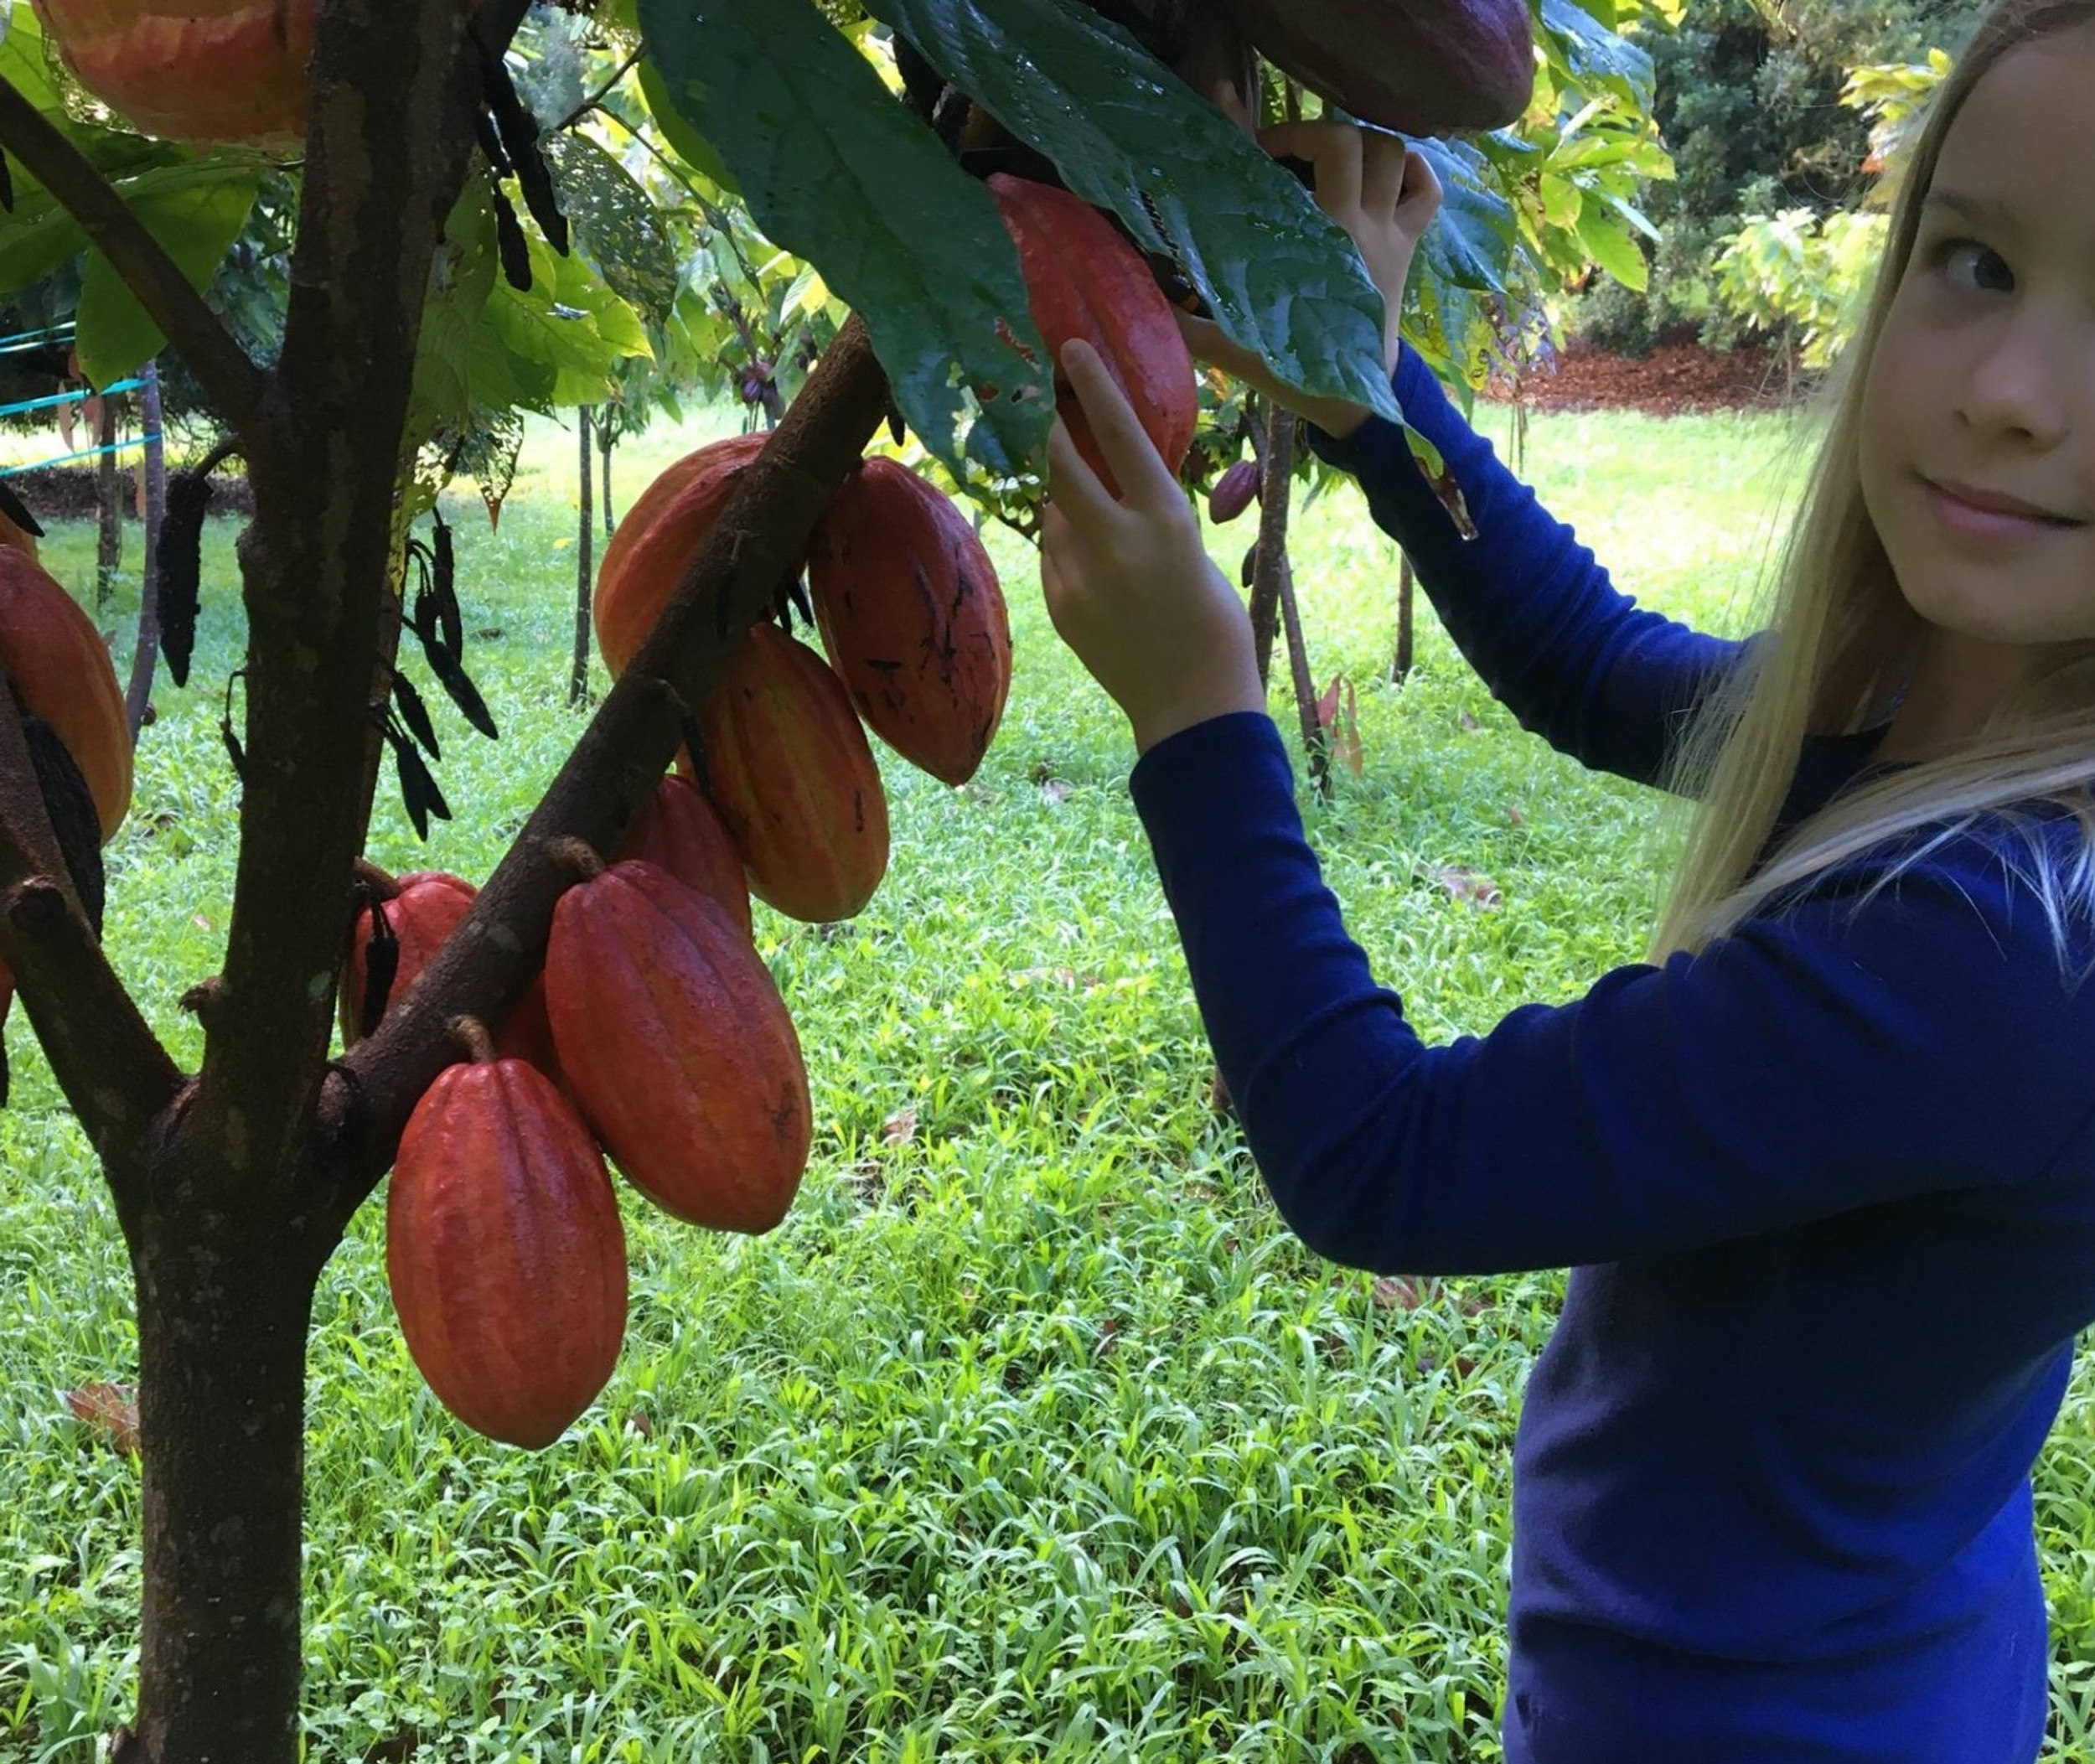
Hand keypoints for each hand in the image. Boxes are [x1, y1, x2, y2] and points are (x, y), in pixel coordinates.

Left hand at [1040, 339, 1265, 754]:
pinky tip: (1099, 576)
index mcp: (1164, 519)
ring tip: (1102, 532)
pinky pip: (1052, 557)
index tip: (1069, 349)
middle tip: (1054, 420)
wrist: (1192, 705)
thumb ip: (1145, 513)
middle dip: (1054, 438)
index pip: (1117, 434)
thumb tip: (1099, 483)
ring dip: (1066, 505)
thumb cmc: (1212, 623)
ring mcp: (1079, 576)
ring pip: (1053, 513)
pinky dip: (1066, 550)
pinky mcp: (1059, 605)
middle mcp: (1114, 541)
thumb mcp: (1191, 549)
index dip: (1092, 385)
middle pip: (1060, 466)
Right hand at [1179, 106, 1442, 439]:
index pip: (1316, 154)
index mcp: (1324, 238)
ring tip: (1323, 161)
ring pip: (1392, 153)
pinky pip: (1427, 189)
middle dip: (1313, 133)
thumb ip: (1188, 316)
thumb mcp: (1232, 343)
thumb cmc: (1292, 369)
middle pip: (1352, 140)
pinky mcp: (1409, 245)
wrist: (1355, 398)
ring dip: (1358, 143)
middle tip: (1283, 155)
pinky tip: (1381, 173)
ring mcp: (1392, 232)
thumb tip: (1139, 283)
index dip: (1277, 138)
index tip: (1250, 150)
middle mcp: (1363, 224)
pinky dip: (1411, 168)